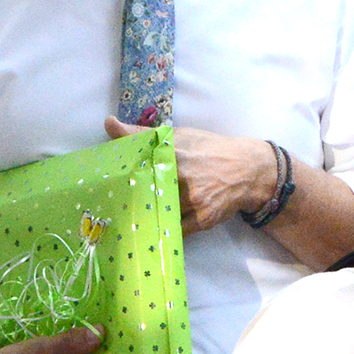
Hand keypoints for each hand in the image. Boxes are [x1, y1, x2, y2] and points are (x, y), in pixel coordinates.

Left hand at [104, 116, 275, 233]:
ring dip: (142, 216)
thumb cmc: (208, 150)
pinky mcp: (202, 220)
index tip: (105, 178)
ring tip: (122, 219)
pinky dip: (160, 228)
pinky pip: (173, 229)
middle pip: (145, 191)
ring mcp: (194, 200)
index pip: (140, 161)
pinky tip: (147, 228)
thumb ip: (142, 133)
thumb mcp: (180, 136)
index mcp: (175, 153)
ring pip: (158, 212)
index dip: (121, 171)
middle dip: (128, 198)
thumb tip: (109, 123)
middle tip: (107, 204)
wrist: (248, 170)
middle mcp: (184, 177)